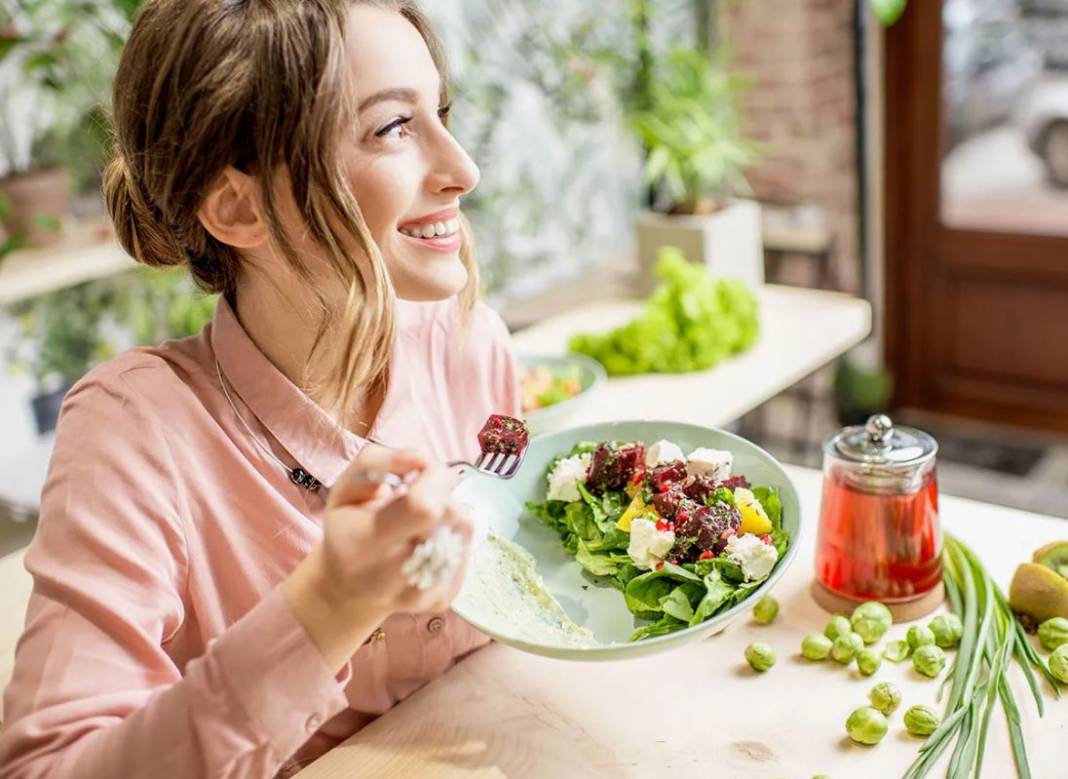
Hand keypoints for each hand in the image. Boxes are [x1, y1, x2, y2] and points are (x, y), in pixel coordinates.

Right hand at [283, 445, 473, 669]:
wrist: (348, 587)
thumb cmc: (348, 527)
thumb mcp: (345, 486)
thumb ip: (378, 461)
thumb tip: (423, 459)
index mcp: (361, 545)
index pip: (422, 507)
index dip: (434, 478)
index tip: (422, 471)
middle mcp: (389, 578)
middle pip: (450, 517)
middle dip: (441, 493)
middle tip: (419, 495)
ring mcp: (420, 595)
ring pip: (464, 530)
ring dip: (449, 513)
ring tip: (421, 520)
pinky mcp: (444, 600)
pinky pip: (468, 549)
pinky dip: (454, 535)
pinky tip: (430, 540)